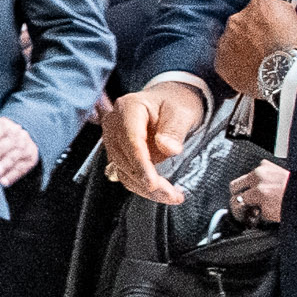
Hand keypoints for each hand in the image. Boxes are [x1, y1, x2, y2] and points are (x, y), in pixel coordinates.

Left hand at [0, 117, 41, 185]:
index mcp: (5, 126)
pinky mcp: (30, 159)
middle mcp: (17, 136)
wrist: (27, 136)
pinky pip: (21, 169)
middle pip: (4, 145)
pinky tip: (3, 182)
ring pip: (14, 157)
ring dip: (4, 165)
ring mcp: (25, 147)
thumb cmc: (0, 136)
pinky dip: (12, 176)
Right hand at [100, 80, 208, 200]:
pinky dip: (142, 186)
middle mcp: (115, 124)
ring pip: (123, 170)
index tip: (153, 183)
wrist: (169, 100)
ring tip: (172, 196)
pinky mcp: (119, 152)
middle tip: (173, 195)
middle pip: (124, 159)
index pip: (131, 140)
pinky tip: (161, 192)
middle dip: (147, 181)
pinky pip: (126, 173)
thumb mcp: (182, 112)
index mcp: (129, 108)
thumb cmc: (175, 102)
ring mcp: (114, 139)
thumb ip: (174, 129)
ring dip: (145, 188)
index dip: (141, 164)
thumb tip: (167, 148)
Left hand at [214, 0, 296, 97]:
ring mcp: (227, 41)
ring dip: (243, 52)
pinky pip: (227, 64)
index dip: (272, 24)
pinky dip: (236, 69)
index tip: (276, 34)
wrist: (292, 72)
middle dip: (254, 37)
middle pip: (244, 26)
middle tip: (268, 51)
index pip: (262, 11)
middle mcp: (238, 19)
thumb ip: (288, 22)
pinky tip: (252, 75)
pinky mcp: (221, 62)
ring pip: (233, 44)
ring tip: (262, 65)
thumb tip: (287, 28)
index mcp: (260, 5)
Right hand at [231, 160, 289, 223]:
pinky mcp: (268, 164)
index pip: (235, 200)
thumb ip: (254, 212)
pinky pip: (256, 171)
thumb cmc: (293, 204)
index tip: (240, 212)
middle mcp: (258, 177)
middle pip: (234, 185)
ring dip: (249, 186)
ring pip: (245, 178)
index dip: (236, 209)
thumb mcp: (270, 214)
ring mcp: (263, 169)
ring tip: (258, 194)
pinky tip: (266, 185)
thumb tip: (248, 211)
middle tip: (244, 202)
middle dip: (238, 195)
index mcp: (258, 192)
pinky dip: (259, 179)